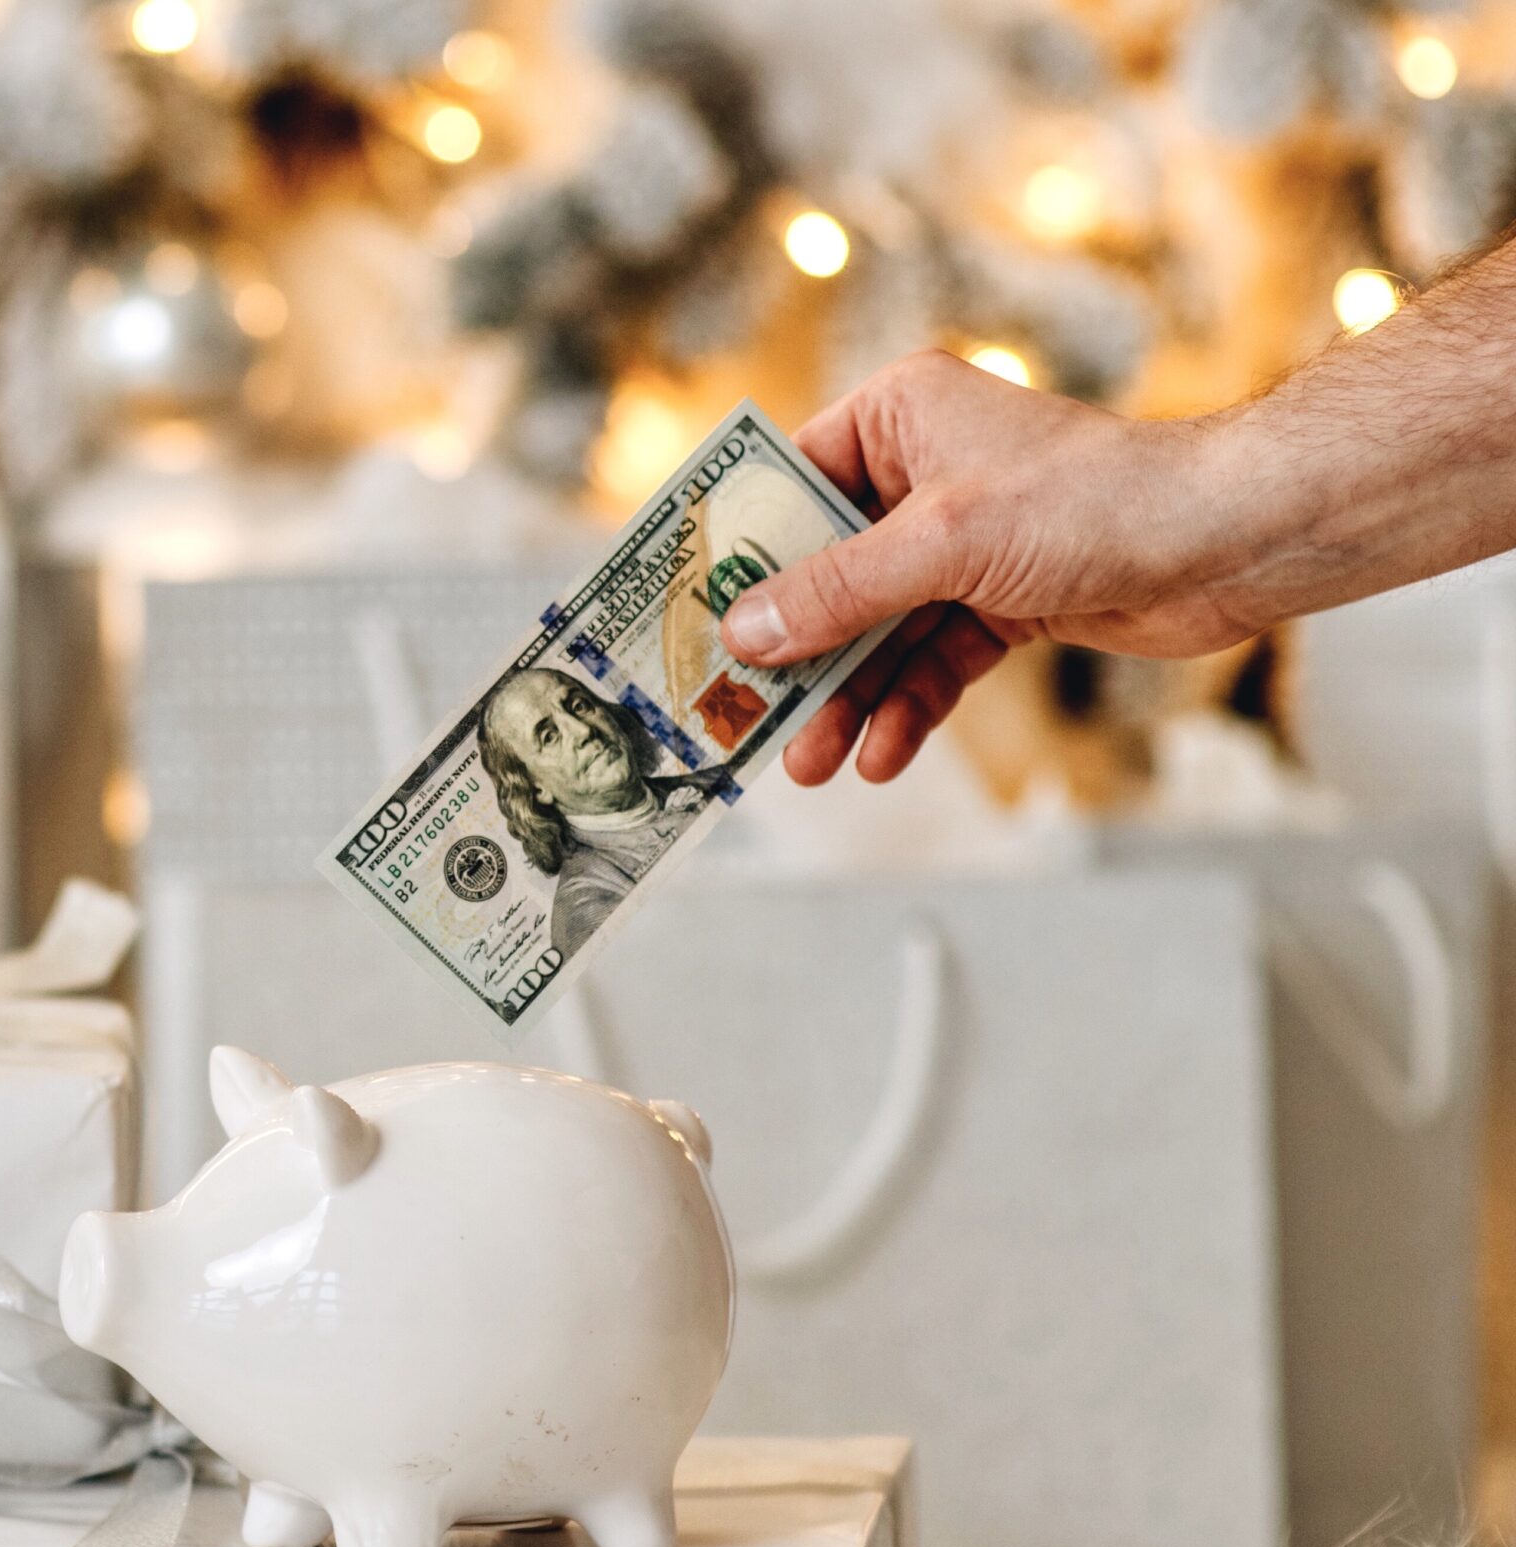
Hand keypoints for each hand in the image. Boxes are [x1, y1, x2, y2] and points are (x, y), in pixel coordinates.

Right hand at [718, 350, 1259, 785]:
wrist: (1229, 543)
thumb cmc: (1097, 501)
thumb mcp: (944, 544)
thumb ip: (838, 591)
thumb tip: (745, 631)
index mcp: (896, 417)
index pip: (785, 483)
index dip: (734, 552)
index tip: (685, 614)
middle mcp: (919, 472)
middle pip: (821, 571)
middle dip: (790, 652)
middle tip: (742, 715)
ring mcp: (958, 540)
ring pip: (872, 628)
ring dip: (843, 697)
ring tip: (811, 761)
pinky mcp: (997, 598)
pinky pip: (926, 658)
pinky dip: (903, 705)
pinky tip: (881, 754)